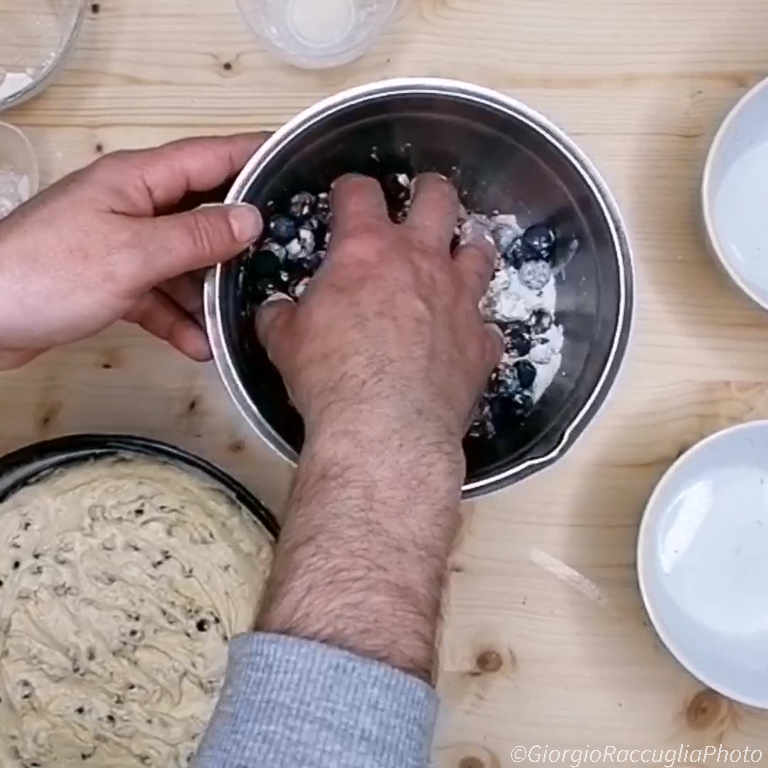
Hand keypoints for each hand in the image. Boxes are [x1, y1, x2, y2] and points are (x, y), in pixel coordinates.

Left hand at [0, 134, 265, 368]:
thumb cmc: (50, 273)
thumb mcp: (135, 253)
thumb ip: (197, 236)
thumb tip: (252, 219)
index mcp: (138, 180)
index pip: (210, 157)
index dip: (254, 156)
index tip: (296, 163)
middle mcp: (134, 206)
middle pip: (202, 214)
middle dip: (241, 238)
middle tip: (286, 255)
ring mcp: (122, 245)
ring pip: (184, 262)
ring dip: (209, 292)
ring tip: (242, 317)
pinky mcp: (111, 282)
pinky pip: (159, 295)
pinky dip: (178, 318)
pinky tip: (200, 345)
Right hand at [255, 174, 502, 680]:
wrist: (385, 428)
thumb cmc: (328, 376)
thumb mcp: (285, 342)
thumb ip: (280, 317)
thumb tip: (274, 311)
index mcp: (366, 250)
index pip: (360, 193)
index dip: (351, 188)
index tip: (347, 194)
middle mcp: (420, 261)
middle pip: (437, 198)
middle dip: (430, 191)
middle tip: (423, 200)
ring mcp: (459, 298)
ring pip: (478, 251)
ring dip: (467, 250)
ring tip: (459, 257)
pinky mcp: (480, 342)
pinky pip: (487, 324)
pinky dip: (475, 326)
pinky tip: (465, 336)